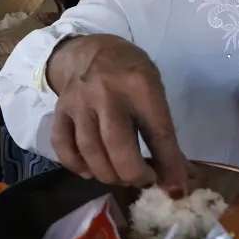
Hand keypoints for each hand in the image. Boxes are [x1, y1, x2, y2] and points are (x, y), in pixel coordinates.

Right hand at [46, 35, 193, 194]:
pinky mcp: (59, 110)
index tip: (174, 187)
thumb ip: (164, 134)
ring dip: (108, 174)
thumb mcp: (154, 91)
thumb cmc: (130, 73)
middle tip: (143, 179)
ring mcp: (79, 102)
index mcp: (140, 85)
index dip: (169, 166)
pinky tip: (90, 171)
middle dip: (133, 174)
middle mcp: (107, 93)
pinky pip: (62, 146)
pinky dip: (76, 165)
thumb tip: (179, 181)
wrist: (89, 51)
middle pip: (117, 146)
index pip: (158, 133)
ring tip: (121, 176)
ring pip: (90, 151)